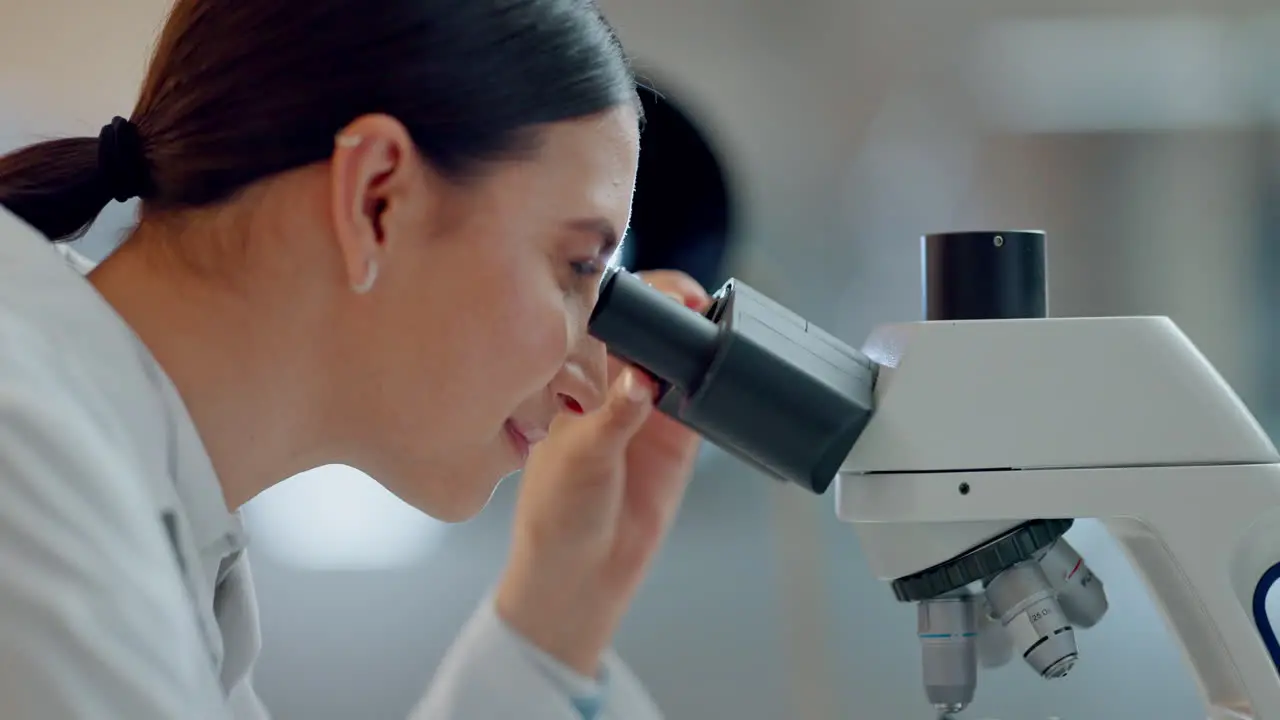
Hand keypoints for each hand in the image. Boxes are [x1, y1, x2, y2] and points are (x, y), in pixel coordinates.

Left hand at [495, 270, 709, 675]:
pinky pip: (707, 398)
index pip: (610, 318)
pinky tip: (728, 376)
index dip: (638, 298)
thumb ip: (614, 416)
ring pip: (684, 356)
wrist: (583, 571)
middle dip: (677, 309)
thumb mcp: (581, 458)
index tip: (664, 296)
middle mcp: (615, 382)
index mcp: (576, 374)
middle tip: (698, 309)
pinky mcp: (682, 435)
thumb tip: (641, 378)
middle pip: (654, 327)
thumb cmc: (556, 511)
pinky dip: (720, 384)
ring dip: (702, 341)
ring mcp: (652, 407)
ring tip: (717, 336)